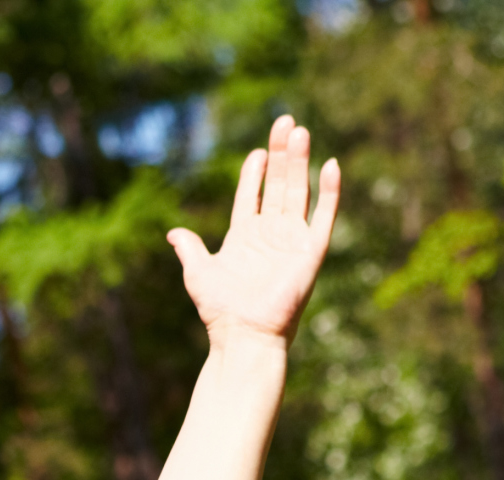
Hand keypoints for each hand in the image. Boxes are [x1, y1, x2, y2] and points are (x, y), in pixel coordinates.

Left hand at [168, 116, 339, 349]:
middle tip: (284, 122)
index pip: (253, 195)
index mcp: (245, 237)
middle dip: (281, 154)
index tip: (257, 150)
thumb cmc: (220, 309)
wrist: (243, 334)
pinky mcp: (311, 251)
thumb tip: (173, 233)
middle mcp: (271, 235)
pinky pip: (324, 215)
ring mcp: (292, 240)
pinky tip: (331, 165)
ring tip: (299, 131)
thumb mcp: (198, 272)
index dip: (255, 172)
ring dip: (300, 162)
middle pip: (279, 184)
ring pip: (299, 192)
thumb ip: (189, 248)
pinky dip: (330, 191)